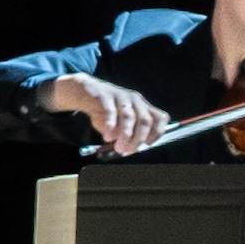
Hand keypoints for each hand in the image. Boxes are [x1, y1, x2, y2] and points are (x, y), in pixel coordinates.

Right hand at [44, 72, 166, 155]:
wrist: (83, 93)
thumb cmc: (104, 111)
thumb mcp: (119, 123)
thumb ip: (126, 134)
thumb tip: (130, 149)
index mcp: (143, 106)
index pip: (160, 117)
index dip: (158, 132)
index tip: (147, 144)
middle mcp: (135, 100)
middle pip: (145, 120)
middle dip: (138, 139)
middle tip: (128, 150)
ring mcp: (121, 96)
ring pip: (129, 117)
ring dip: (125, 135)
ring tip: (118, 147)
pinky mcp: (105, 95)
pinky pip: (111, 111)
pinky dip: (111, 126)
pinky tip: (108, 137)